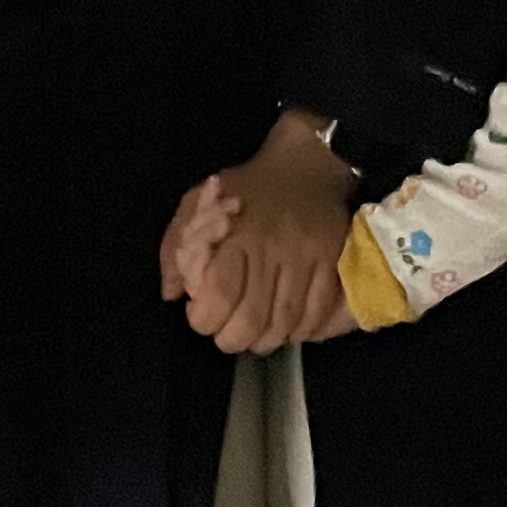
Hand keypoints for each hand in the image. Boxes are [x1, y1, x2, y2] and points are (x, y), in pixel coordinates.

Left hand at [165, 113, 359, 353]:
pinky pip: (316, 317)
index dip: (204, 318)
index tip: (199, 314)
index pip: (221, 294)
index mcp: (237, 234)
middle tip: (226, 333)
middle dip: (232, 339)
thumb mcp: (198, 202)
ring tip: (253, 333)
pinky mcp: (334, 265)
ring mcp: (308, 259)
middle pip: (253, 320)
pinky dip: (298, 332)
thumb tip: (171, 293)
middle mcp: (274, 249)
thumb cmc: (245, 190)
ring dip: (265, 340)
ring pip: (286, 325)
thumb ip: (175, 247)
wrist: (305, 165)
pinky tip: (284, 325)